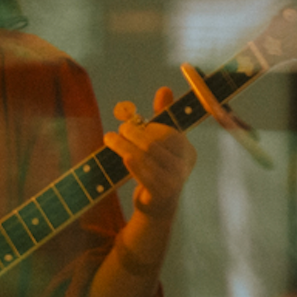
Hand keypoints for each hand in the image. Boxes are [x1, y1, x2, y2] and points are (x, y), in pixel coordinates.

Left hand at [106, 86, 196, 219]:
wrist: (158, 208)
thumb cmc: (158, 169)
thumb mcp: (162, 143)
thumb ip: (164, 116)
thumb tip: (164, 89)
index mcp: (188, 152)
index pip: (171, 133)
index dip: (152, 127)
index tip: (136, 122)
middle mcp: (184, 166)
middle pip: (155, 143)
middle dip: (134, 133)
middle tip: (120, 129)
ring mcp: (174, 182)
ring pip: (146, 156)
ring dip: (124, 145)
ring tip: (109, 138)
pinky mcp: (161, 194)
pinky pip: (145, 176)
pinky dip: (133, 164)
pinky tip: (123, 157)